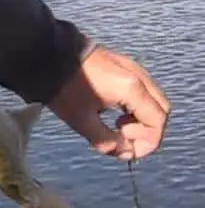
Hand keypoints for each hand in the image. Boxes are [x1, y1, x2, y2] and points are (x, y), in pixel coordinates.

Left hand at [48, 43, 170, 161]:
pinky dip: (136, 105)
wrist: (46, 56)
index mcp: (131, 88)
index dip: (146, 142)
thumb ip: (106, 141)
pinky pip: (142, 89)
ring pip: (153, 99)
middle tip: (123, 138)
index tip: (124, 147)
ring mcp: (132, 67)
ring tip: (117, 125)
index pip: (157, 121)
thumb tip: (123, 151)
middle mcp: (138, 75)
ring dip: (141, 118)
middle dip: (147, 130)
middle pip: (161, 110)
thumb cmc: (62, 88)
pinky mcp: (123, 65)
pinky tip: (114, 111)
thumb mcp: (81, 120)